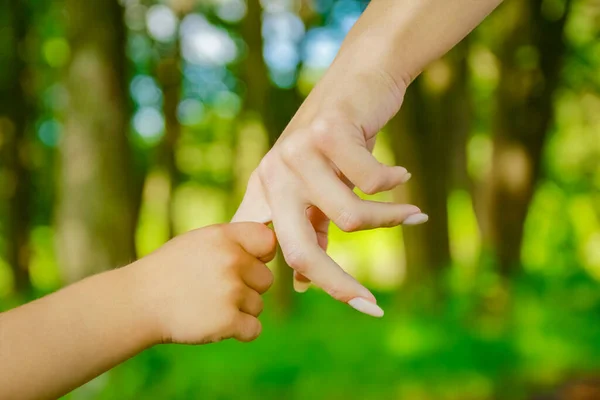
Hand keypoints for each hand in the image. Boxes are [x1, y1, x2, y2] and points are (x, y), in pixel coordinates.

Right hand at [131, 223, 275, 343]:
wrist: (137, 302)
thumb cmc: (170, 270)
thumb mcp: (199, 242)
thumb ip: (234, 242)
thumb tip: (271, 247)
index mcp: (225, 237)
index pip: (268, 241)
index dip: (262, 255)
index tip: (246, 263)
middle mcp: (231, 260)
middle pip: (266, 279)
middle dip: (247, 287)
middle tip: (215, 290)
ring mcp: (230, 291)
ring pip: (258, 305)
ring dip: (239, 310)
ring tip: (208, 305)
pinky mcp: (227, 321)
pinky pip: (254, 329)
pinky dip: (239, 331)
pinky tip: (214, 323)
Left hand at [233, 113, 427, 317]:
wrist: (359, 79)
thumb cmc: (340, 141)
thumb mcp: (318, 187)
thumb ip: (308, 229)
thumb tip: (303, 284)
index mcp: (267, 193)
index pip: (286, 255)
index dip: (320, 285)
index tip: (362, 306)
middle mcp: (273, 175)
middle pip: (301, 253)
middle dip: (341, 286)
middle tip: (375, 306)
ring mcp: (296, 153)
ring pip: (347, 218)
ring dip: (389, 218)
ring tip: (411, 212)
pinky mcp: (327, 132)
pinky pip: (372, 182)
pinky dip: (395, 183)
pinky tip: (401, 173)